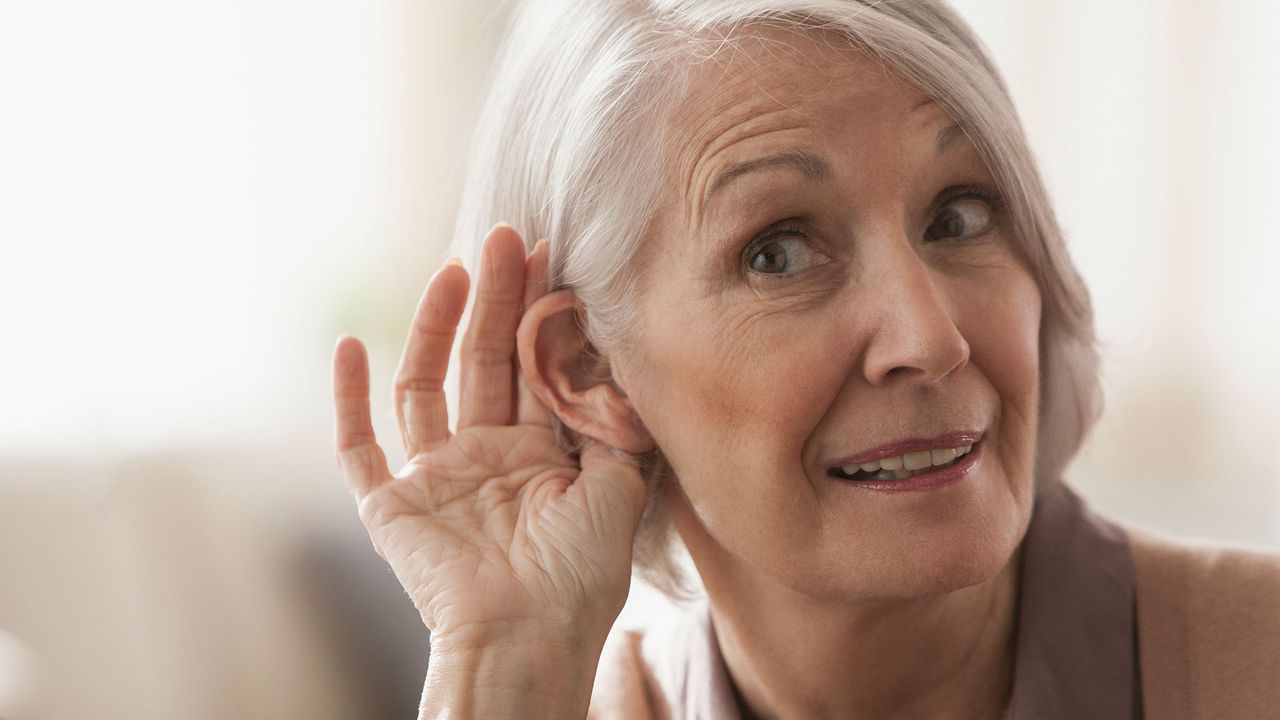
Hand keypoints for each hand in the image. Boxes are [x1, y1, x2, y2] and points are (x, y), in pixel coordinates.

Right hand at [330, 225, 647, 651]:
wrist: (527, 637)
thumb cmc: (580, 577)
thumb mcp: (621, 490)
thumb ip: (617, 427)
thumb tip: (621, 366)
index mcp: (539, 459)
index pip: (535, 369)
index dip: (541, 314)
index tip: (552, 256)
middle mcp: (486, 460)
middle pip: (485, 362)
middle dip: (497, 299)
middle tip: (507, 236)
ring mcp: (435, 480)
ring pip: (426, 386)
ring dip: (435, 326)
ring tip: (454, 268)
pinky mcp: (388, 506)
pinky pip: (357, 448)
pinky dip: (346, 399)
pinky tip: (348, 344)